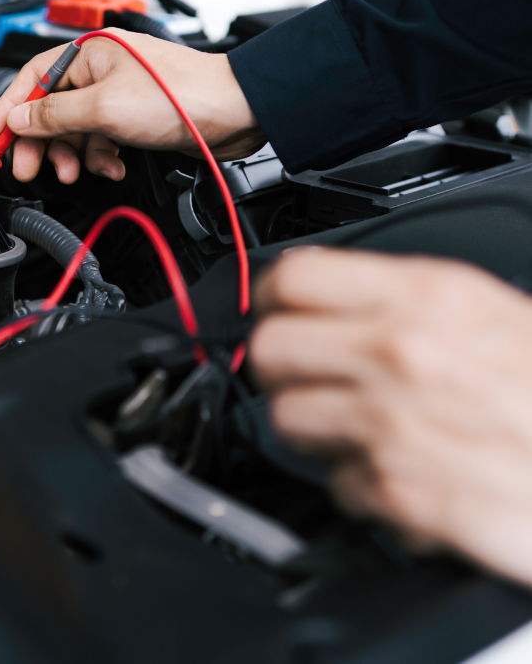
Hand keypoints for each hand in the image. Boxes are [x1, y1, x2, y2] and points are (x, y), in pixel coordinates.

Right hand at [0, 30, 264, 182]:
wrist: (234, 112)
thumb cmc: (180, 95)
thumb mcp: (103, 108)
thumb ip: (54, 115)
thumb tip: (17, 119)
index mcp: (88, 53)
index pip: (31, 78)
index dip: (7, 109)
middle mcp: (100, 69)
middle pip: (49, 108)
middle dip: (39, 142)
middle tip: (27, 168)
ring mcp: (116, 93)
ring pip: (74, 128)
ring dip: (72, 154)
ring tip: (74, 173)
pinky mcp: (133, 115)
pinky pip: (100, 138)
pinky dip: (101, 156)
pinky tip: (112, 166)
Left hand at [250, 247, 531, 587]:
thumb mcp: (499, 314)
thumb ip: (411, 303)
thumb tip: (338, 301)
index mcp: (429, 297)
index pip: (293, 276)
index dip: (274, 297)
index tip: (277, 312)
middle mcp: (401, 354)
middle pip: (268, 350)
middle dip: (282, 367)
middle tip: (309, 377)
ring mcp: (393, 424)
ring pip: (288, 420)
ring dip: (315, 430)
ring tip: (361, 431)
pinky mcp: (399, 492)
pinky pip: (337, 486)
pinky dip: (362, 488)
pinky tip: (403, 475)